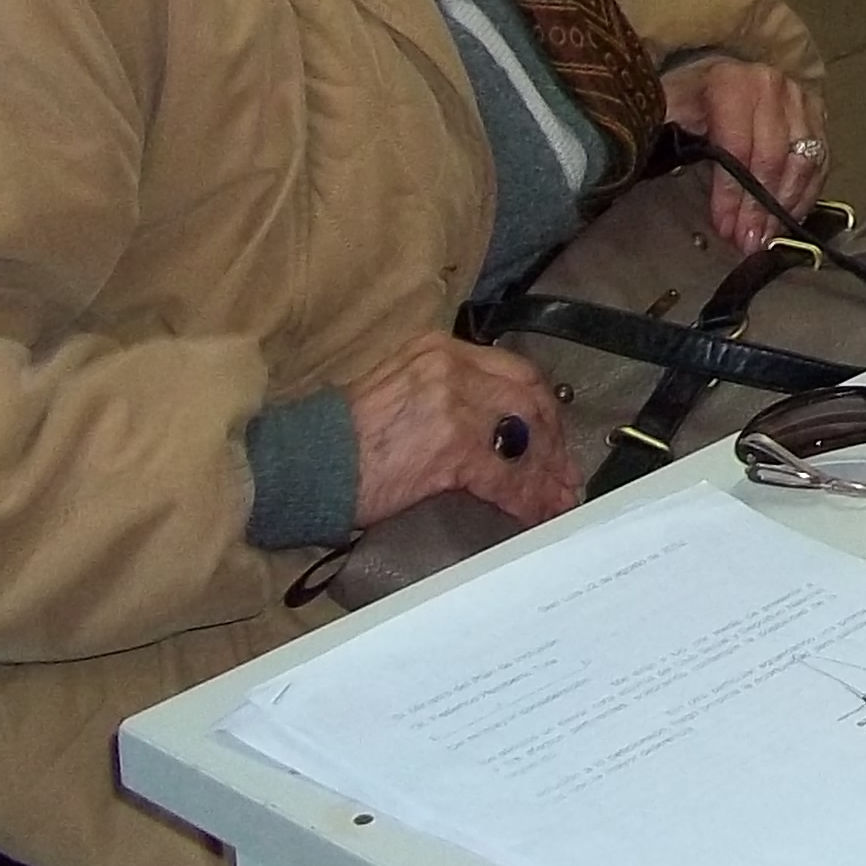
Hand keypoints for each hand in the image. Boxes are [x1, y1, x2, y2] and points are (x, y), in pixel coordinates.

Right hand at [346, 332, 581, 530]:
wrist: (302, 466)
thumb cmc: (344, 440)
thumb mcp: (402, 390)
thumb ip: (452, 395)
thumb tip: (504, 430)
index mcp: (440, 350)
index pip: (517, 373)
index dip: (544, 411)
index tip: (555, 441)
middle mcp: (452, 367)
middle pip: (531, 402)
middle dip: (554, 445)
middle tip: (563, 478)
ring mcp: (453, 406)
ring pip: (523, 441)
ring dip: (544, 478)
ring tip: (553, 503)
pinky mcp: (451, 448)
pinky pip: (504, 477)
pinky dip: (523, 499)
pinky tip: (529, 515)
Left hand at [660, 54, 826, 246]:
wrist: (723, 72)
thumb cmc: (692, 98)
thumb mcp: (668, 107)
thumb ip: (659, 131)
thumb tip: (637, 166)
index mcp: (732, 83)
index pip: (737, 147)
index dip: (731, 192)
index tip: (723, 227)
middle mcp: (773, 87)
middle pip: (773, 157)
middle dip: (759, 207)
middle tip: (748, 243)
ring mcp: (801, 101)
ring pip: (803, 162)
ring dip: (785, 207)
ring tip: (766, 239)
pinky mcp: (819, 116)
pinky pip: (821, 163)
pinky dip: (806, 196)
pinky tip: (788, 221)